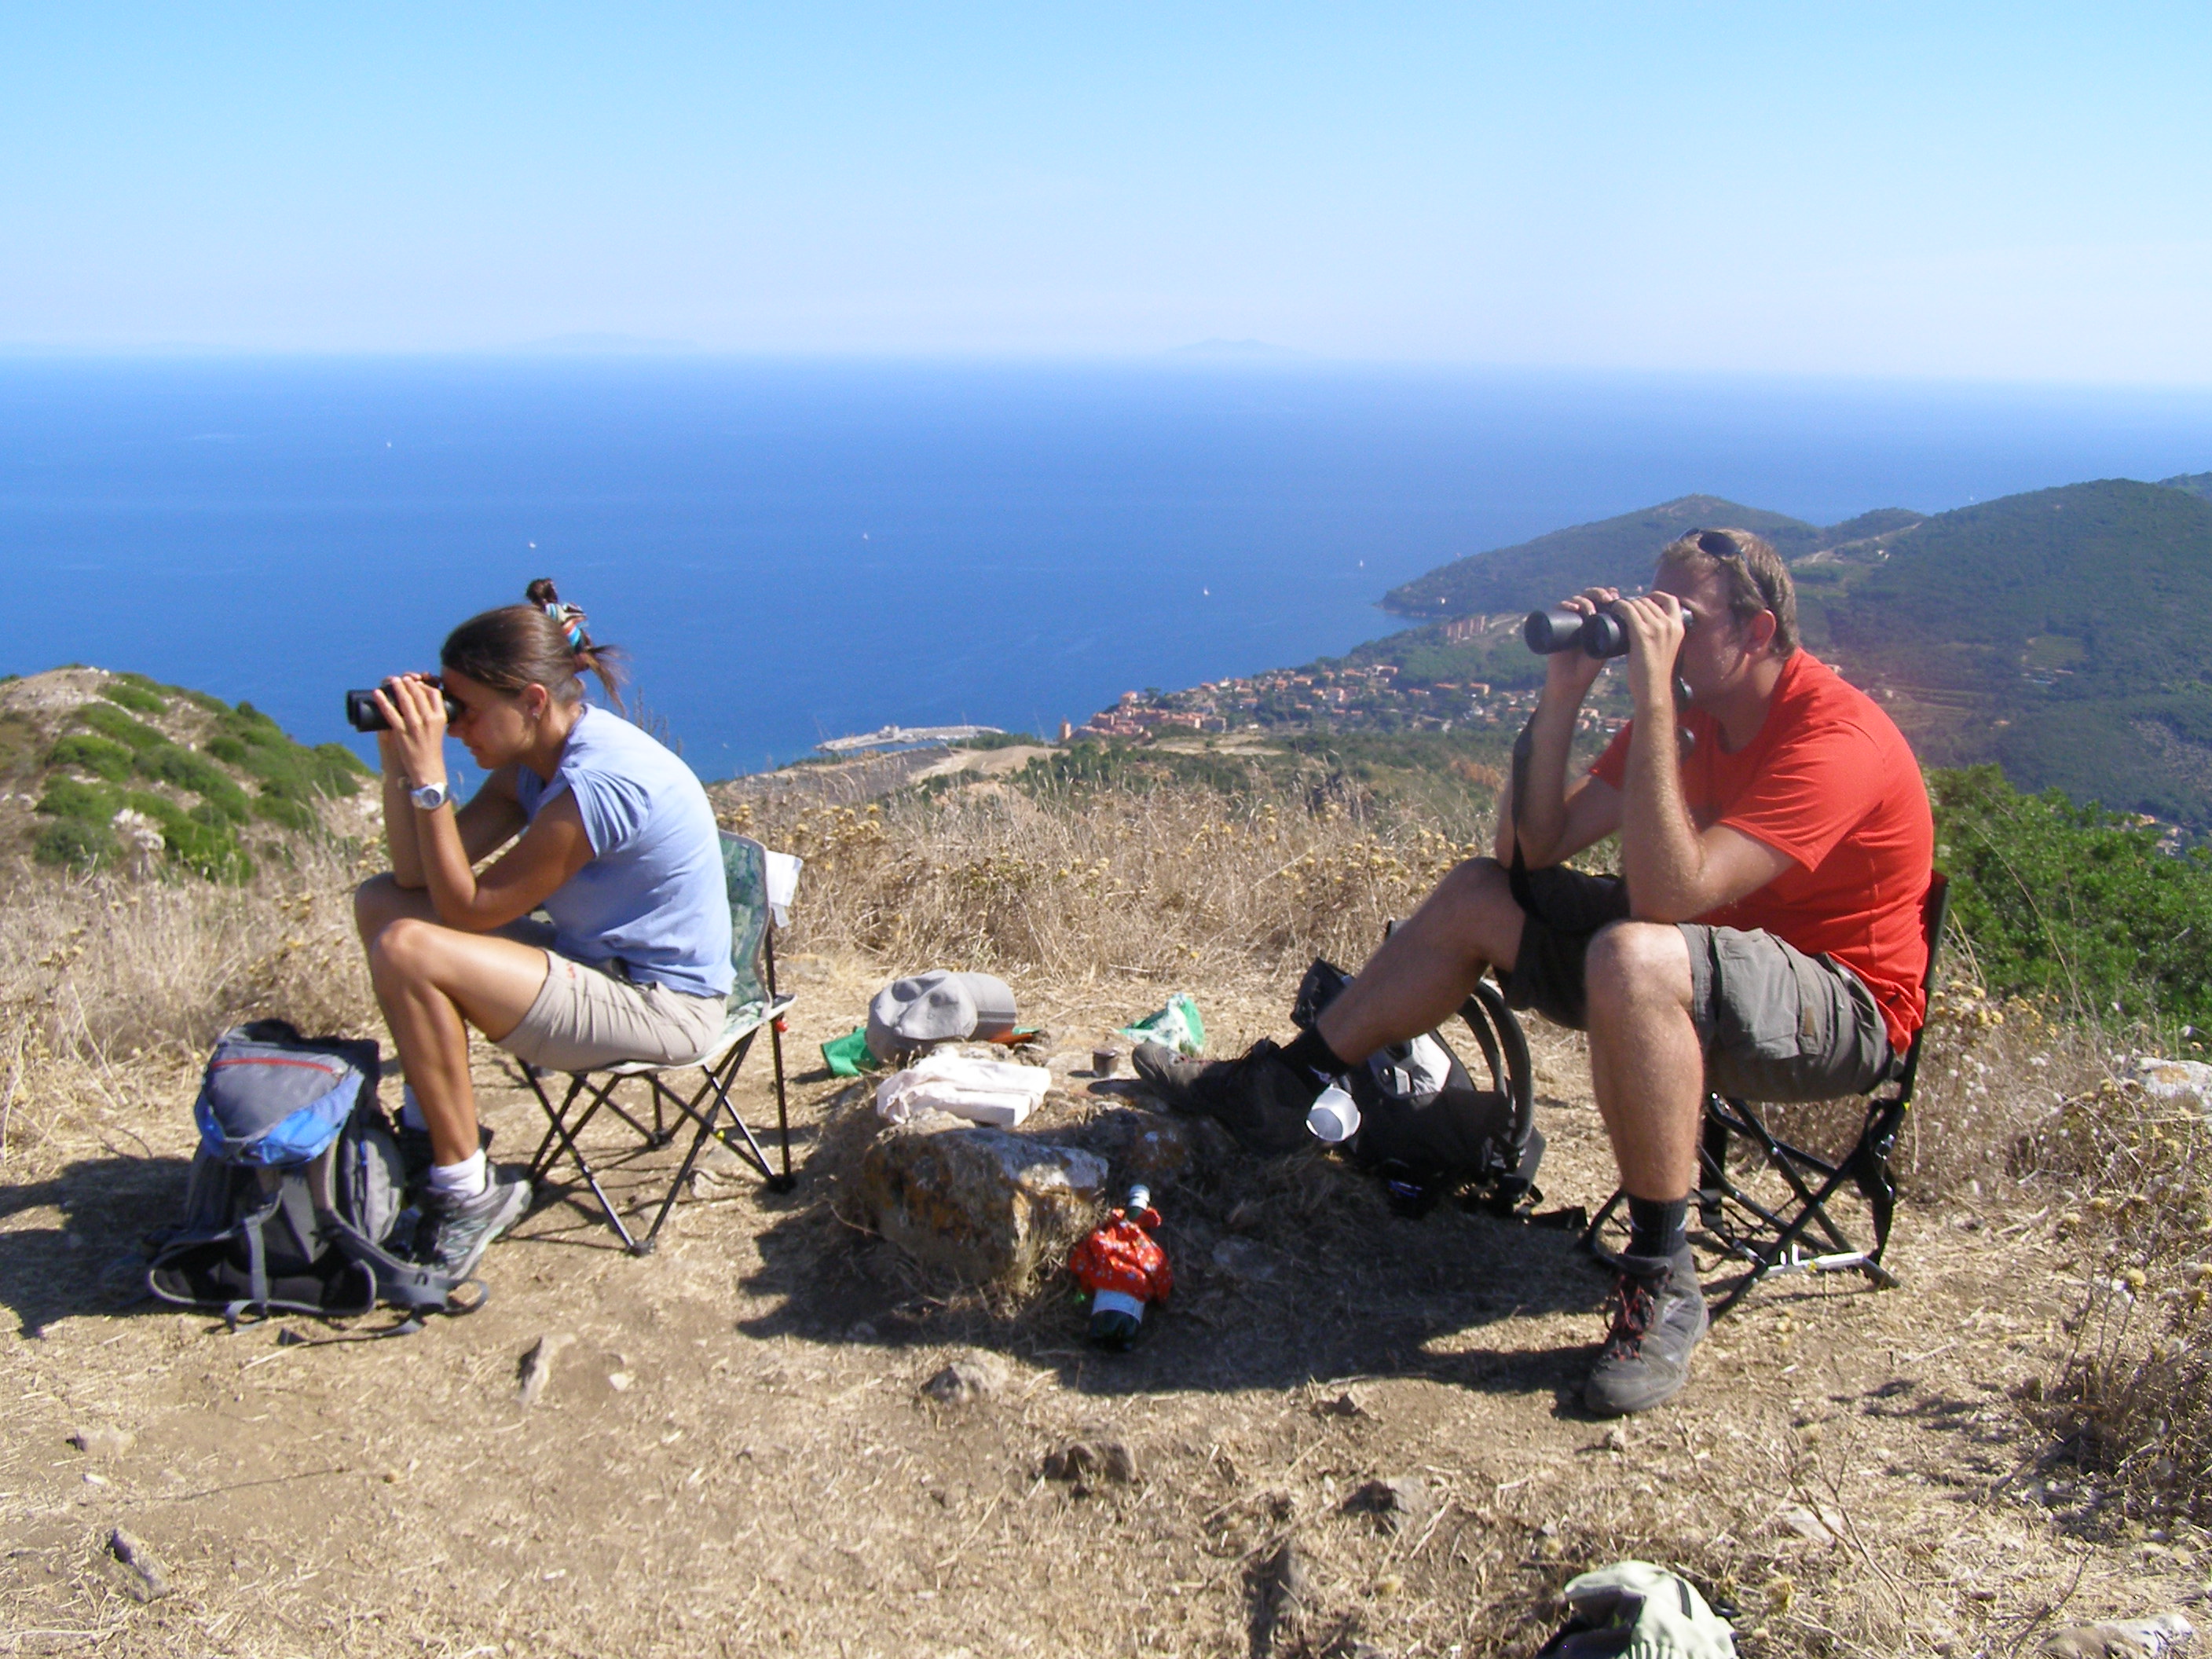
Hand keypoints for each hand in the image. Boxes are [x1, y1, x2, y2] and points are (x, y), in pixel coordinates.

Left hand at [371, 674, 448, 789]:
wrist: (427, 768)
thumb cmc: (432, 749)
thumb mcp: (438, 730)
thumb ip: (432, 716)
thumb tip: (420, 702)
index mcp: (440, 717)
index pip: (433, 693)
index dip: (424, 685)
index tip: (417, 683)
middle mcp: (429, 719)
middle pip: (418, 693)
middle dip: (408, 683)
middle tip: (402, 679)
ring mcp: (415, 725)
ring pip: (405, 699)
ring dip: (397, 686)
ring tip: (391, 681)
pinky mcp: (401, 732)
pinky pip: (390, 713)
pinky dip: (382, 701)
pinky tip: (377, 694)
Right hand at [1541, 588, 1615, 706]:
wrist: (1570, 680)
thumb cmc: (1589, 667)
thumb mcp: (1606, 648)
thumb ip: (1616, 637)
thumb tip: (1634, 620)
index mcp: (1594, 619)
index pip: (1601, 598)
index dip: (1608, 593)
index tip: (1616, 598)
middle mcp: (1580, 616)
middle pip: (1588, 595)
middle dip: (1598, 593)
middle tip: (1606, 600)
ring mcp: (1567, 619)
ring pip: (1575, 600)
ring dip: (1584, 600)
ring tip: (1591, 611)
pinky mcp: (1554, 625)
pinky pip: (1558, 609)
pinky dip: (1564, 605)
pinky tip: (1573, 607)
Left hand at [1609, 591, 1687, 708]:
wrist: (1653, 690)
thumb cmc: (1656, 674)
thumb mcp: (1667, 649)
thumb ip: (1663, 638)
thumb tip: (1650, 631)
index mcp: (1679, 627)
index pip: (1670, 600)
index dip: (1655, 597)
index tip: (1643, 602)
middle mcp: (1670, 624)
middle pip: (1649, 602)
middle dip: (1635, 602)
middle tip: (1624, 610)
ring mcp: (1657, 628)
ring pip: (1638, 604)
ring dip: (1625, 604)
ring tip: (1616, 611)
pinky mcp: (1642, 634)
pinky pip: (1628, 610)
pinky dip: (1620, 606)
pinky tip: (1614, 608)